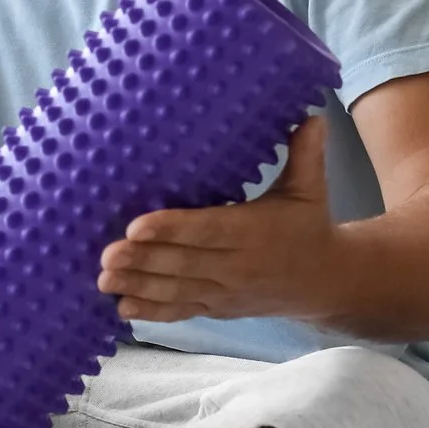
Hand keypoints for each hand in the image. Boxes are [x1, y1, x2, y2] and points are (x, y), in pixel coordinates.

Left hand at [97, 112, 340, 323]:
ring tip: (104, 279)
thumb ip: (305, 154)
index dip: (171, 229)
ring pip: (178, 290)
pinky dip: (153, 312)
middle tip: (107, 253)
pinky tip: (122, 307)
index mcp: (255, 232)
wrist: (323, 282)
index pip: (208, 230)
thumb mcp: (311, 190)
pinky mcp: (218, 308)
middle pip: (184, 263)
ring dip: (139, 286)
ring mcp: (225, 291)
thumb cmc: (309, 227)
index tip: (136, 225)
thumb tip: (314, 115)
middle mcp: (237, 265)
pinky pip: (183, 311)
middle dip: (144, 260)